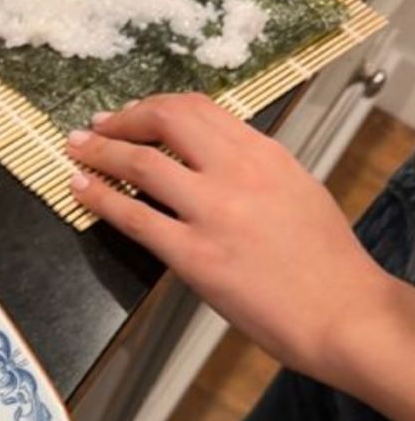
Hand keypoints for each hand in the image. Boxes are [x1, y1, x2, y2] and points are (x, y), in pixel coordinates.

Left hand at [67, 95, 399, 390]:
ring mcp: (213, 212)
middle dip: (124, 118)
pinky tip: (81, 190)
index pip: (200, 109)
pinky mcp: (195, 255)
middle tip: (98, 126)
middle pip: (166, 120)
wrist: (343, 313)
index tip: (134, 113)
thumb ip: (255, 173)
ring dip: (100, 152)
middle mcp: (237, 172)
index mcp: (265, 154)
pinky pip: (134, 218)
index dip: (157, 107)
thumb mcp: (299, 193)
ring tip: (76, 150)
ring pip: (141, 163)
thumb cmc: (328, 265)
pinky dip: (100, 198)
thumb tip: (213, 165)